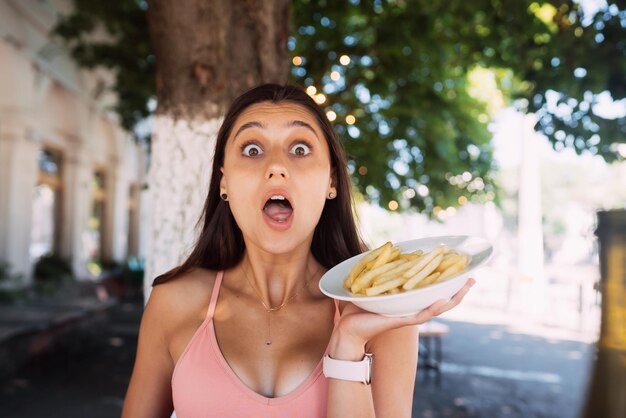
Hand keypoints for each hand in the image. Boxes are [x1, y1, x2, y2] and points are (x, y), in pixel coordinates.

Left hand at [329, 278, 474, 358]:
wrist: (348, 328)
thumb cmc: (358, 308)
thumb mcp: (372, 285)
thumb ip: (381, 270)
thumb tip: (386, 250)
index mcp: (408, 301)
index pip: (432, 290)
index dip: (447, 281)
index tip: (462, 270)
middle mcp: (412, 309)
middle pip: (442, 299)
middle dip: (459, 290)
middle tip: (473, 278)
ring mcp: (408, 316)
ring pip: (437, 308)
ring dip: (453, 297)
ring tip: (466, 286)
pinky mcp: (401, 321)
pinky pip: (421, 315)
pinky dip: (432, 308)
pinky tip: (443, 300)